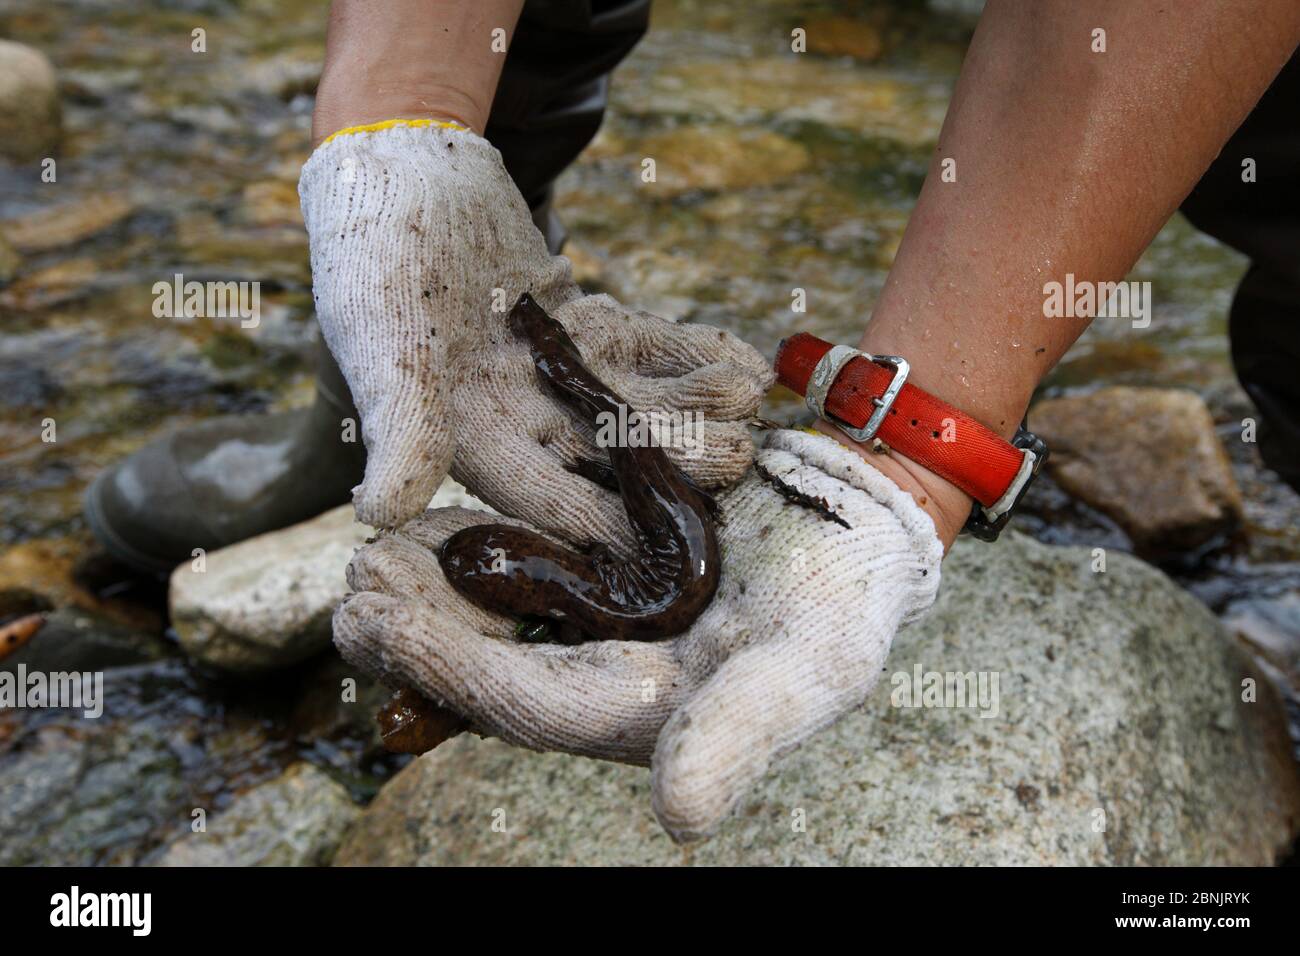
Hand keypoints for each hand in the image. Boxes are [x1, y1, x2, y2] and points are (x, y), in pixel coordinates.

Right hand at [298, 122, 770, 529]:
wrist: (399, 165)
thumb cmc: (372, 256)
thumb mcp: (381, 342)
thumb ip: (398, 425)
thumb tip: (378, 512)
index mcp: (471, 437)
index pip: (544, 498)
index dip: (602, 524)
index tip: (660, 542)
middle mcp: (520, 415)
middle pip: (608, 455)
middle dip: (672, 459)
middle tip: (736, 454)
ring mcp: (559, 370)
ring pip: (638, 400)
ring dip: (692, 405)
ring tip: (748, 396)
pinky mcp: (586, 323)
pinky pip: (649, 348)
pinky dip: (692, 354)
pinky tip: (746, 361)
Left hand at [333, 428, 941, 840]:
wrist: (861, 522)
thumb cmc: (845, 602)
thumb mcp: (810, 667)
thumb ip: (745, 735)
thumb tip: (678, 818)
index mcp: (645, 710)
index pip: (528, 703)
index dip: (448, 669)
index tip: (370, 624)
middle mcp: (610, 670)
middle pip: (492, 662)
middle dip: (416, 632)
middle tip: (349, 588)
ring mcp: (605, 616)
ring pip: (498, 610)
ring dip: (431, 585)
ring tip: (368, 550)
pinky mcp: (609, 563)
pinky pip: (528, 559)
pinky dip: (481, 539)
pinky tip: (434, 509)